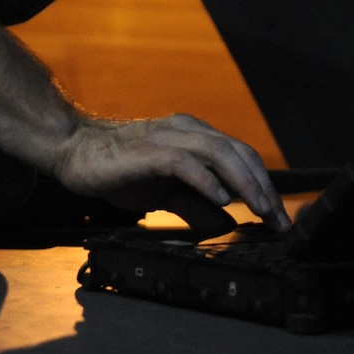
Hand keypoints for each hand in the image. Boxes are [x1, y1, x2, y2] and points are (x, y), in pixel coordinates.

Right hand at [54, 114, 288, 234]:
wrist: (75, 152)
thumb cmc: (120, 169)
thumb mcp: (166, 192)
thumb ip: (196, 205)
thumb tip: (227, 223)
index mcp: (194, 136)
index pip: (241, 156)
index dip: (263, 185)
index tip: (278, 218)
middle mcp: (187, 130)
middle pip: (238, 152)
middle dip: (263, 186)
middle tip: (278, 219)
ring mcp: (168, 137)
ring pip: (219, 152)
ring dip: (244, 182)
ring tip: (260, 209)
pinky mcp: (148, 151)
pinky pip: (185, 162)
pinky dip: (207, 180)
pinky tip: (221, 199)